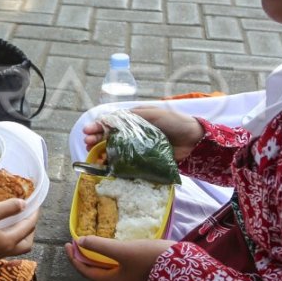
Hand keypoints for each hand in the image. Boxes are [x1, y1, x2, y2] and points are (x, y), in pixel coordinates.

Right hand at [0, 199, 37, 260]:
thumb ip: (7, 208)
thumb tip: (23, 205)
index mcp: (8, 241)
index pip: (28, 227)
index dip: (33, 214)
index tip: (36, 204)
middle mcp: (4, 251)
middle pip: (26, 243)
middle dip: (30, 229)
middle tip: (28, 215)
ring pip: (15, 246)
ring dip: (19, 234)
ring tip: (14, 219)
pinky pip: (4, 247)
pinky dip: (9, 236)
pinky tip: (0, 227)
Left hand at [65, 236, 172, 280]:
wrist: (181, 264)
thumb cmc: (149, 258)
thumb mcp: (123, 250)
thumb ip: (100, 246)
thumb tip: (80, 242)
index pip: (87, 272)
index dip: (75, 259)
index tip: (67, 245)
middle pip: (96, 273)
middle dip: (84, 258)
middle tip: (76, 243)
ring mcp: (132, 280)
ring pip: (107, 270)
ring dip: (97, 258)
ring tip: (91, 244)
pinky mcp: (141, 273)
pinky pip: (118, 267)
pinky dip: (109, 258)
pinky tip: (112, 249)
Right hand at [83, 106, 204, 160]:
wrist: (194, 140)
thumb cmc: (174, 122)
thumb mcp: (152, 114)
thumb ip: (132, 117)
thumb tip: (109, 120)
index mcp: (133, 120)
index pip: (111, 122)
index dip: (98, 126)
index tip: (88, 131)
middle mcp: (132, 134)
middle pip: (109, 137)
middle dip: (95, 139)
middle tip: (87, 143)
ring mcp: (137, 148)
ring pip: (114, 151)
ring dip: (102, 153)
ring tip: (94, 155)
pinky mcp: (143, 162)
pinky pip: (125, 164)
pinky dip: (114, 165)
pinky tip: (106, 166)